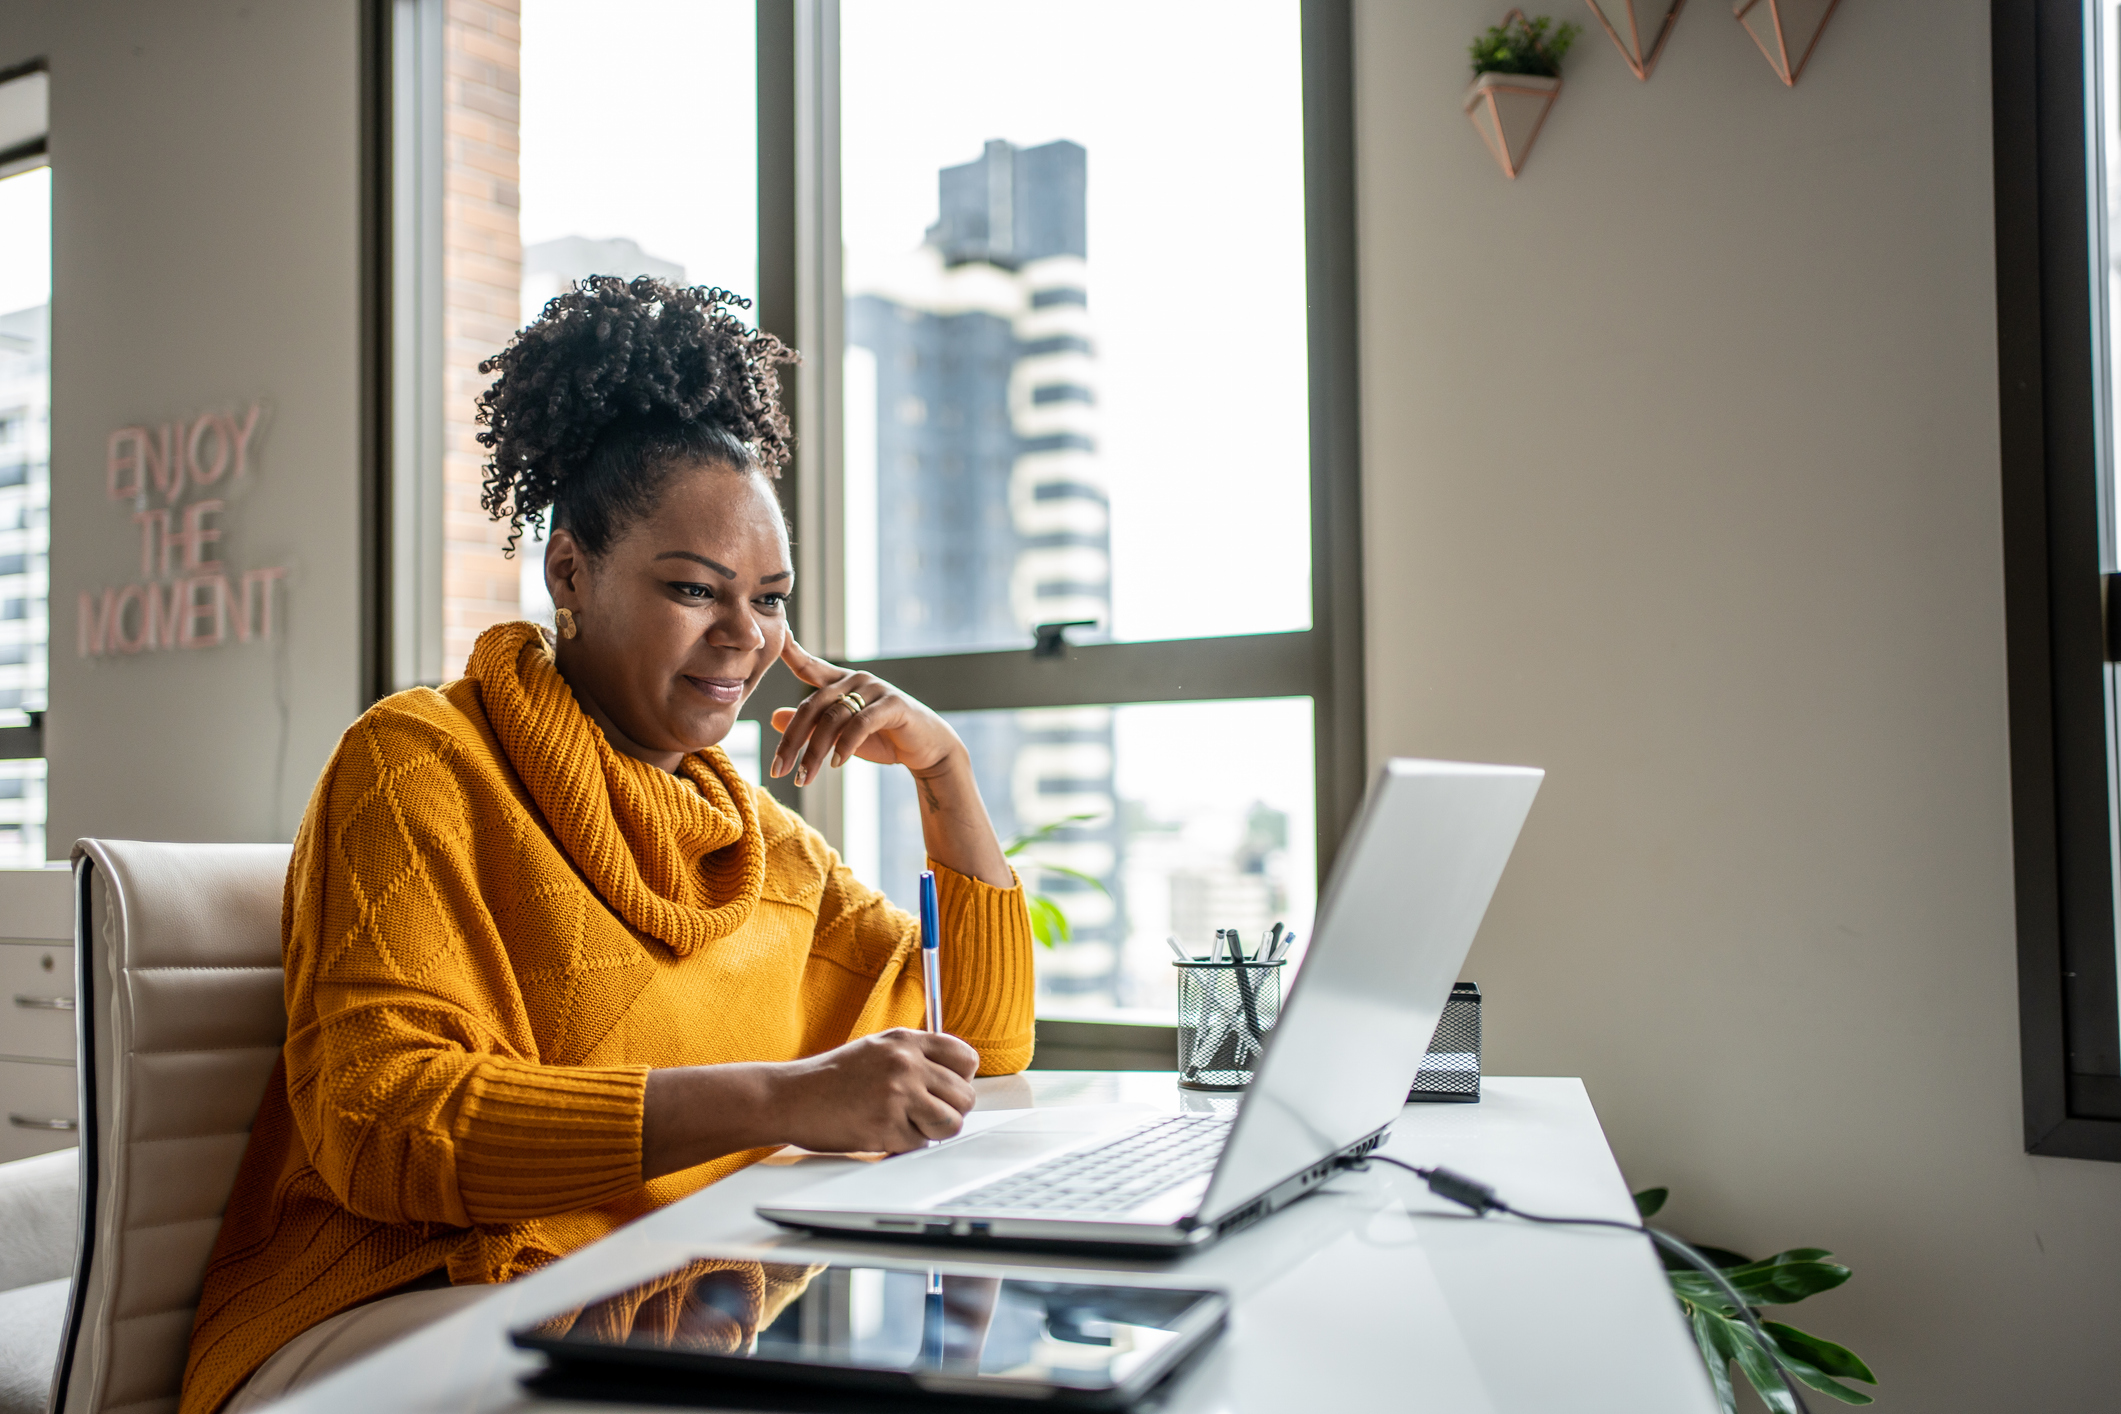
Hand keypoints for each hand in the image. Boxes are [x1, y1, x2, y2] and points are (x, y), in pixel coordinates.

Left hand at [769, 637, 962, 786]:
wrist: (928, 749)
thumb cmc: (884, 738)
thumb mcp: (842, 734)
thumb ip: (812, 724)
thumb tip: (775, 717)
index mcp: (842, 682)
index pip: (810, 666)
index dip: (792, 652)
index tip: (777, 636)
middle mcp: (856, 679)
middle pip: (812, 705)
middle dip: (792, 740)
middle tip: (778, 769)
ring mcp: (875, 689)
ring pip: (833, 719)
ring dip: (815, 752)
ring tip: (805, 778)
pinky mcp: (893, 704)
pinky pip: (860, 724)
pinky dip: (845, 746)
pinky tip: (836, 764)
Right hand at [769, 1029, 978, 1153]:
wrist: (789, 1097)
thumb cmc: (830, 1078)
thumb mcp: (876, 1049)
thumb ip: (914, 1057)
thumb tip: (953, 1079)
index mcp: (906, 1040)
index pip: (966, 1059)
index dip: (961, 1080)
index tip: (947, 1090)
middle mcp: (906, 1062)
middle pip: (965, 1096)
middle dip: (949, 1112)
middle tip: (925, 1115)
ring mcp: (898, 1092)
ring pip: (951, 1123)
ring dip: (932, 1132)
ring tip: (907, 1125)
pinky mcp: (887, 1124)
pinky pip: (919, 1145)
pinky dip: (904, 1145)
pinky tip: (882, 1132)